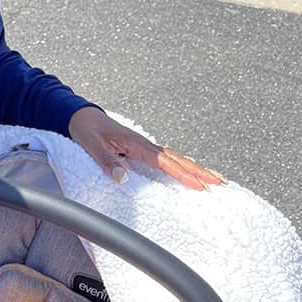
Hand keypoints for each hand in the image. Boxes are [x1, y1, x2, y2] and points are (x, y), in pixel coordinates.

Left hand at [67, 107, 224, 190]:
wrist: (81, 116)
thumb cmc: (87, 130)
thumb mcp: (91, 146)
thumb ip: (107, 160)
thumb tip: (124, 177)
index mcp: (136, 144)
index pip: (164, 162)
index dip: (182, 174)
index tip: (199, 185)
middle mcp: (145, 145)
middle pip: (178, 160)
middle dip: (199, 172)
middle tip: (220, 183)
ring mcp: (145, 146)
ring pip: (176, 158)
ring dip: (195, 168)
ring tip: (214, 179)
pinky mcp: (142, 149)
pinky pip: (167, 159)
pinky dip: (182, 165)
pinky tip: (191, 170)